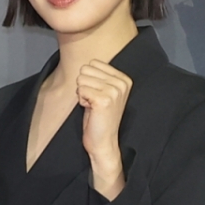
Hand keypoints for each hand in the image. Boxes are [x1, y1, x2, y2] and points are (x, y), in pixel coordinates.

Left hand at [77, 60, 130, 199]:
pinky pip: (80, 90)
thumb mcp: (103, 92)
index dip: (88, 80)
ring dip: (82, 94)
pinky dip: (81, 101)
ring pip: (81, 79)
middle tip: (93, 101)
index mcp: (124, 79)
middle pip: (85, 70)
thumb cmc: (99, 117)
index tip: (97, 95)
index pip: (93, 63)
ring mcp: (114, 91)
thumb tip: (85, 64)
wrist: (103, 141)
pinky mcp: (104, 100)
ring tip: (93, 106)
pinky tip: (90, 110)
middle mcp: (121, 83)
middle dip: (84, 86)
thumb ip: (99, 76)